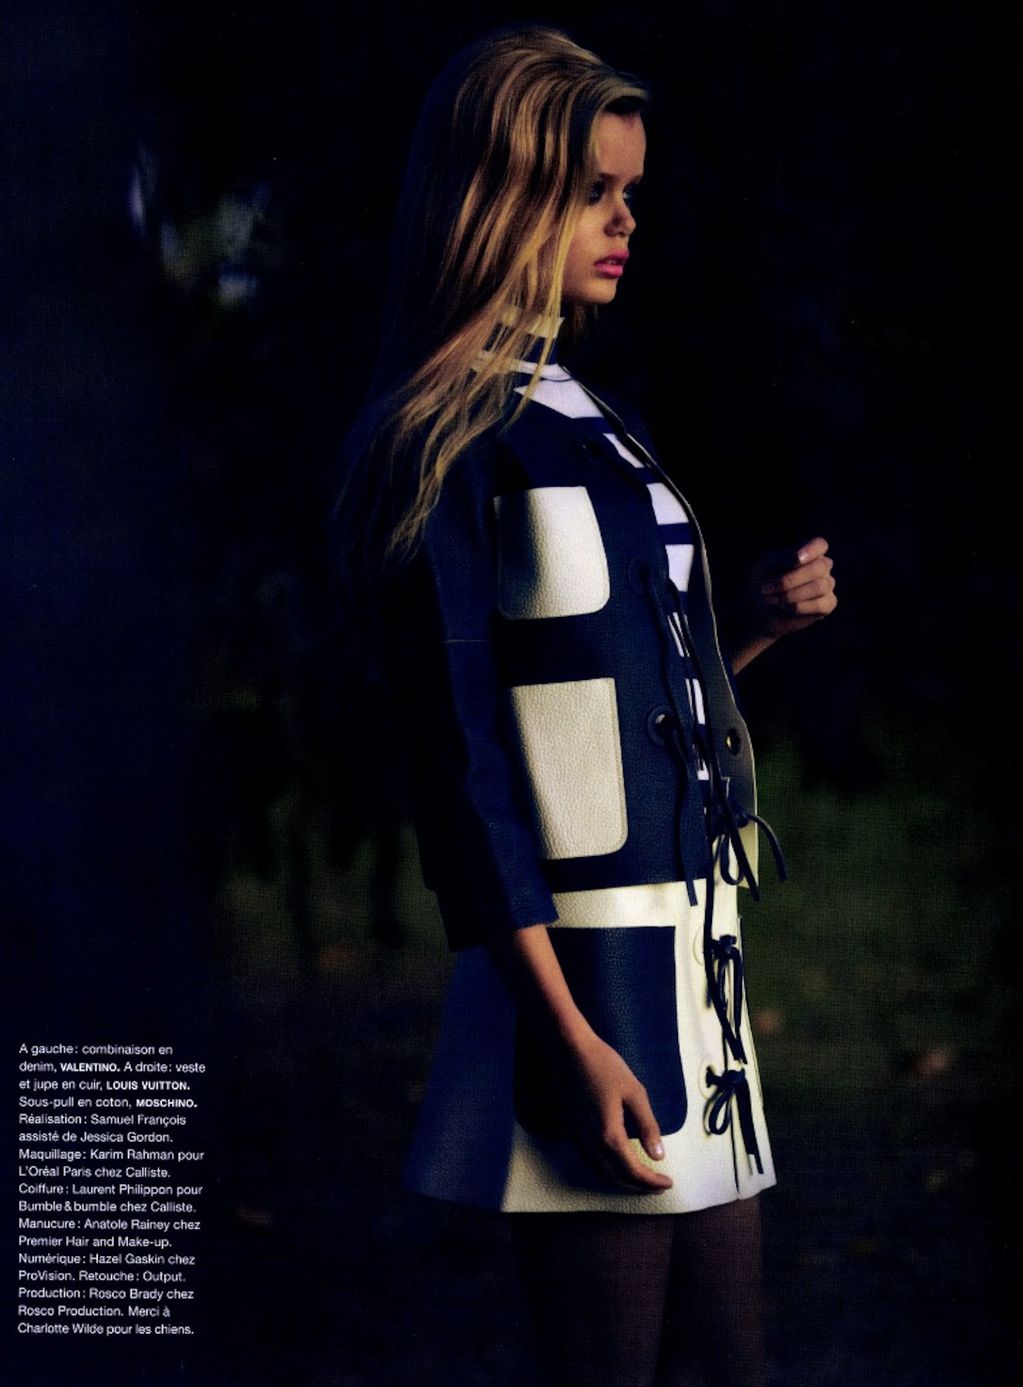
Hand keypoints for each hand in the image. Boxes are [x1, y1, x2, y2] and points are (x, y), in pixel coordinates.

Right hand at [559, 1031, 672, 1193]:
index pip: (633, 1171)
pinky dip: (605, 1171)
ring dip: (621, 1181)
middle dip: (638, 1187)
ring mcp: (575, 1138)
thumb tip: (658, 1156)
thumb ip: (647, 1126)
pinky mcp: (568, 1130)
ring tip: (640, 1180)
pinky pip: (588, 1162)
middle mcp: (589, 1143)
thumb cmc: (604, 1065)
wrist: (567, 1048)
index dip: (651, 1182)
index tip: (668, 1183)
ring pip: (599, 1173)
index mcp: (608, 1135)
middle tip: (658, 1186)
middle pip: (615, 1178)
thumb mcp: (634, 1092)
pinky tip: (614, 1163)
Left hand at [730, 536, 837, 672]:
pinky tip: (786, 608)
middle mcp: (821, 567)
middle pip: (820, 567)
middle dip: (790, 580)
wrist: (757, 614)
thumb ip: (783, 558)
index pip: (821, 544)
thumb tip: (800, 558)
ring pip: (821, 586)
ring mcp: (827, 586)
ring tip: (772, 600)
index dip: (811, 550)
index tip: (795, 559)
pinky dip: (801, 606)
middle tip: (765, 590)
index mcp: (807, 553)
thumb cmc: (759, 585)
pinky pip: (823, 604)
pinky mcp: (827, 605)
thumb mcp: (765, 567)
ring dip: (792, 594)